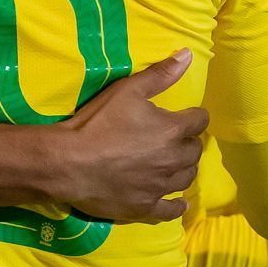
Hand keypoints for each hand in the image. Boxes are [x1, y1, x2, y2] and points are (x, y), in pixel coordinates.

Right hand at [50, 50, 208, 223]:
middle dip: (188, 142)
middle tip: (174, 139)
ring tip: (173, 164)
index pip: (199, 121)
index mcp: (172, 130)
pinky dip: (176, 206)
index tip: (185, 116)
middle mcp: (173, 160)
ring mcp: (160, 187)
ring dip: (184, 169)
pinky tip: (178, 203)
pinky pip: (170, 211)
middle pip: (195, 151)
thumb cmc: (97, 122)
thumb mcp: (127, 90)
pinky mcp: (145, 208)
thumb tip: (188, 55)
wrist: (68, 161)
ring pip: (186, 178)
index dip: (193, 116)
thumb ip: (160, 74)